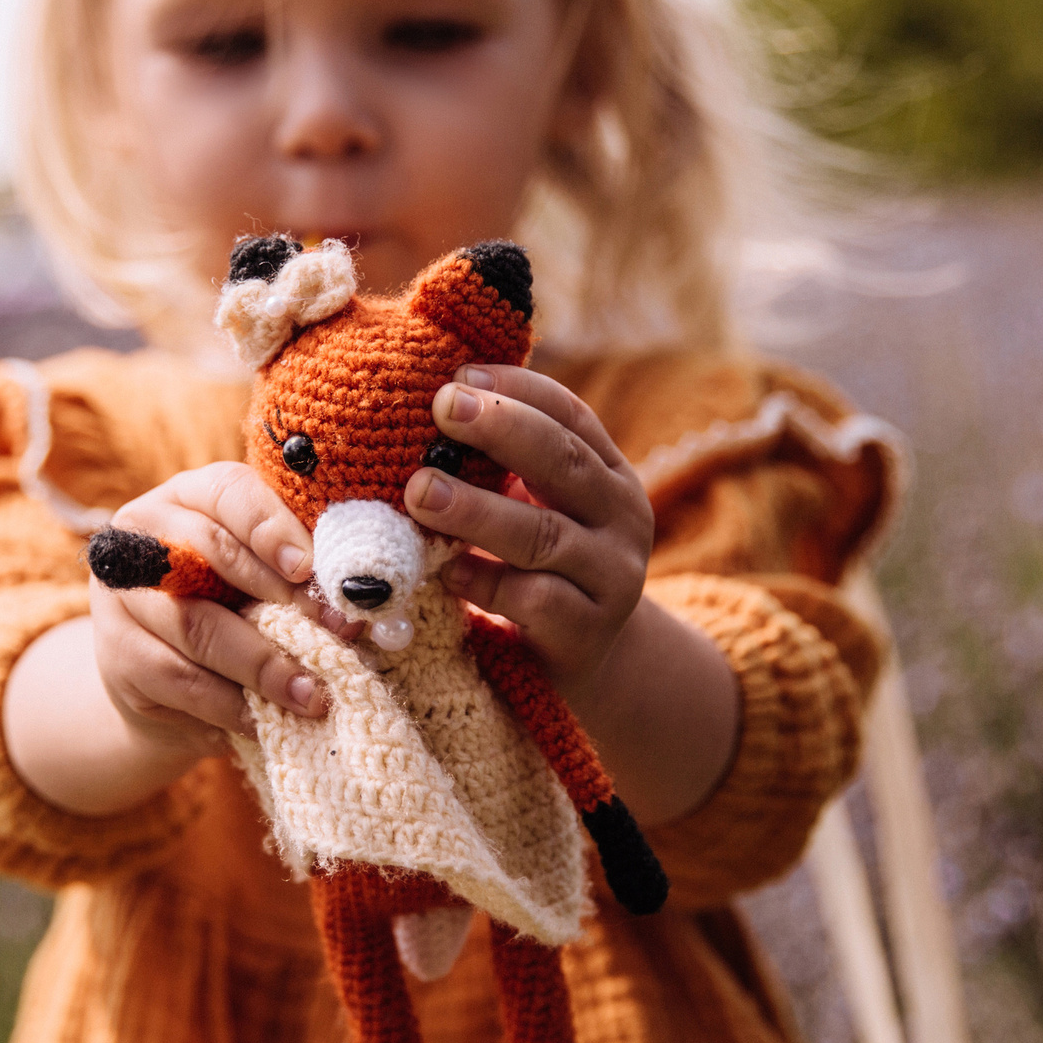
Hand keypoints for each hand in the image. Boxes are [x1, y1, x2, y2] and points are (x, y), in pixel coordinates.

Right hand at [88, 462, 342, 762]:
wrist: (164, 686)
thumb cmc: (233, 613)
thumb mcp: (263, 580)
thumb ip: (300, 574)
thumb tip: (362, 599)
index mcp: (189, 496)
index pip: (228, 492)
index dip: (272, 527)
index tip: (312, 569)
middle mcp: (143, 534)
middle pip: (209, 551)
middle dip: (281, 597)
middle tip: (336, 636)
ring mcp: (120, 595)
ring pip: (196, 624)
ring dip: (262, 664)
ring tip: (310, 693)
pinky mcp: (117, 655)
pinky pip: (179, 678)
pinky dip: (230, 703)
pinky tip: (266, 719)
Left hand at [402, 365, 654, 693]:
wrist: (579, 667)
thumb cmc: (537, 572)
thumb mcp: (533, 509)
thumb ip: (500, 467)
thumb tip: (427, 407)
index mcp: (608, 473)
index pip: (571, 415)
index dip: (517, 389)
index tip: (460, 375)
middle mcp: (623, 517)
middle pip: (565, 461)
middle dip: (501, 428)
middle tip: (443, 406)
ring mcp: (611, 576)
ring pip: (543, 534)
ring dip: (477, 509)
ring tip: (419, 490)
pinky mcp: (588, 632)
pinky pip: (534, 600)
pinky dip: (486, 581)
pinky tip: (445, 571)